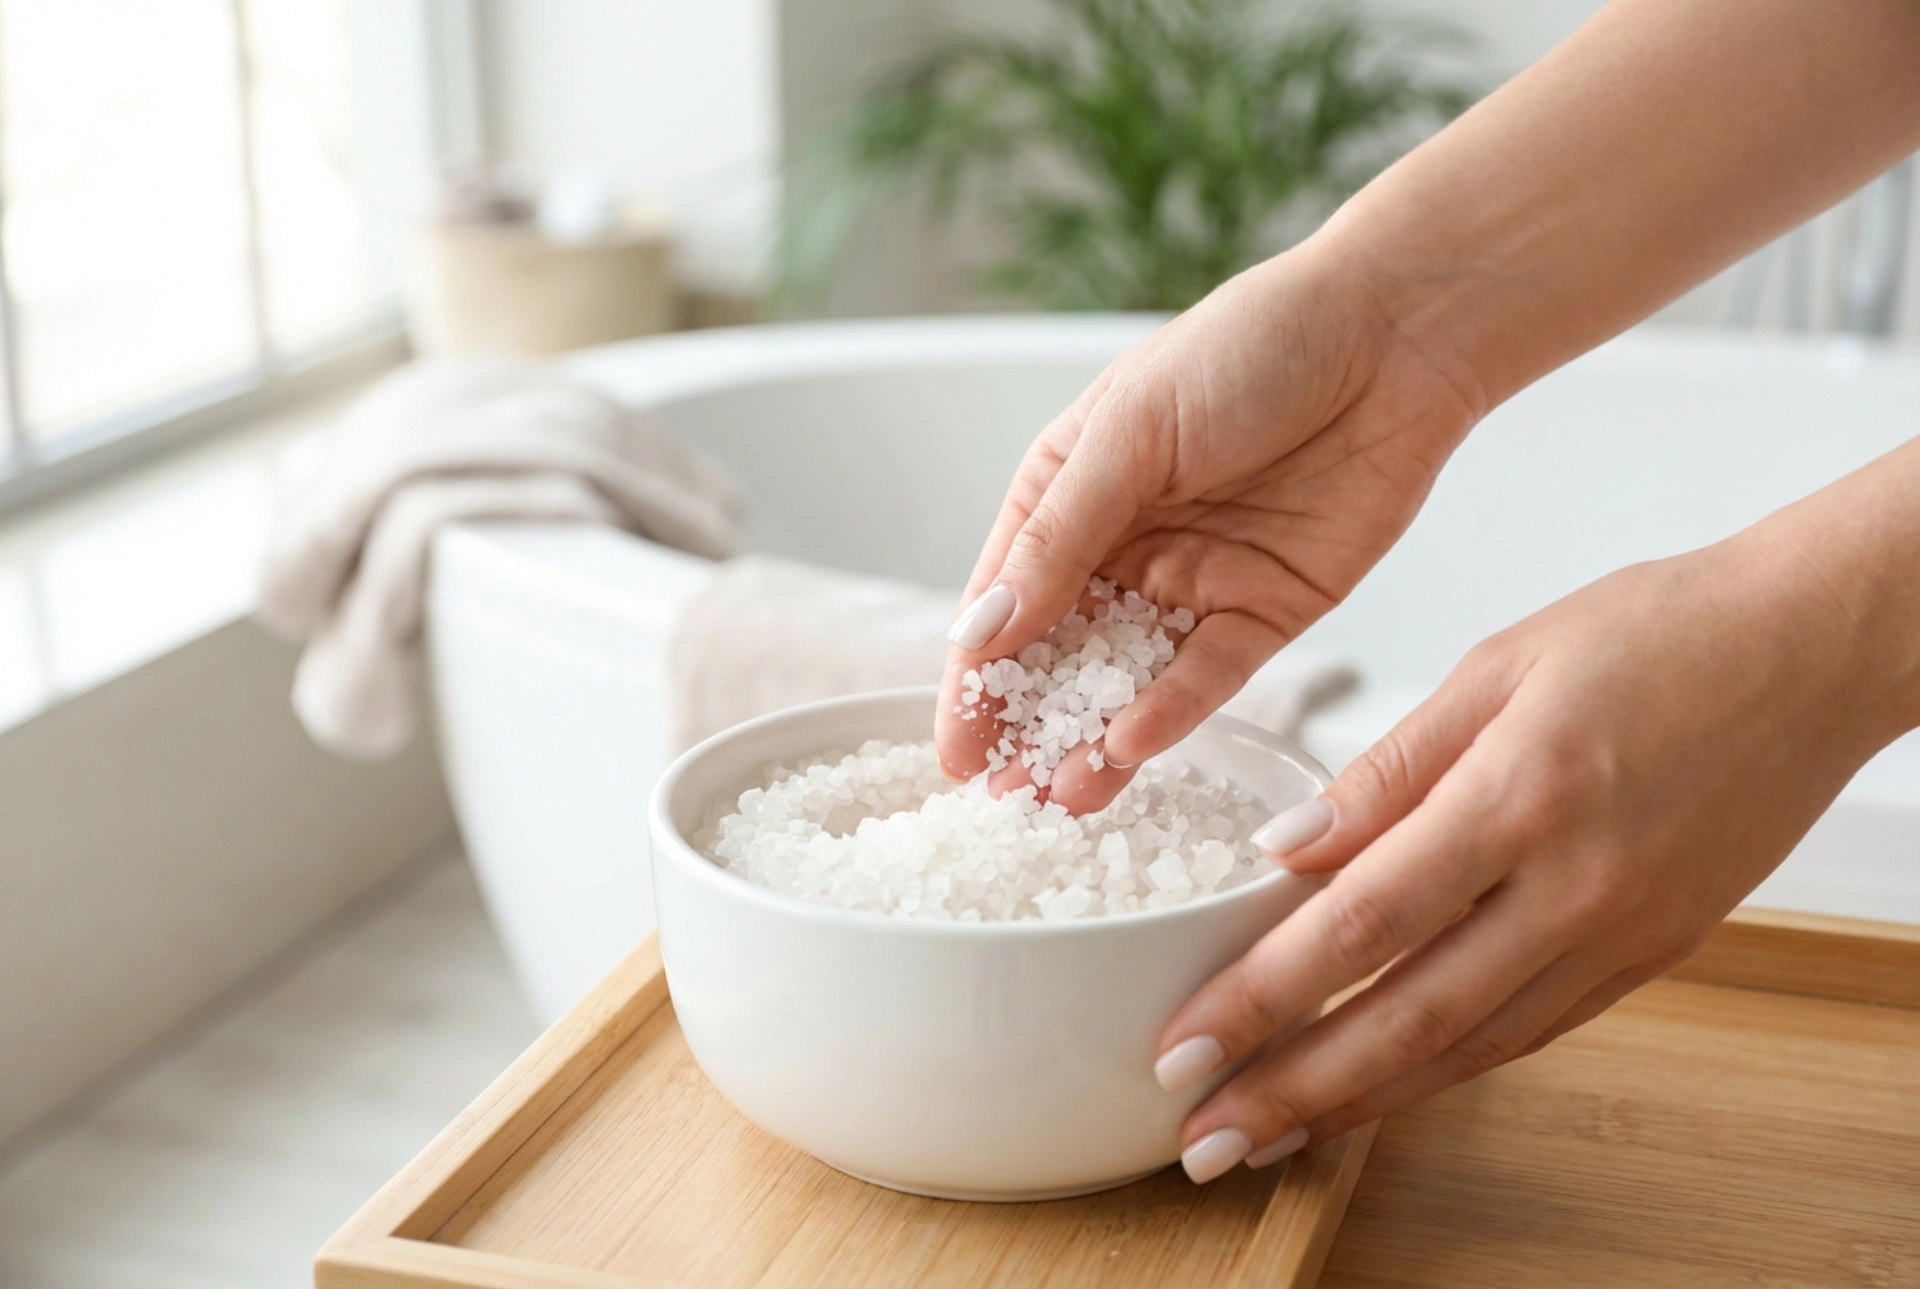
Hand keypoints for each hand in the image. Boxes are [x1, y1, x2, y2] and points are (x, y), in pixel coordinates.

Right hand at [936, 246, 1484, 810]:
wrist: (1395, 335)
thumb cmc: (1252, 347)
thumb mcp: (1131, 432)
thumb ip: (1060, 536)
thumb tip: (983, 627)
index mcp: (1069, 492)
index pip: (1004, 599)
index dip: (973, 677)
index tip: (955, 749)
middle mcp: (1122, 547)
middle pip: (1060, 656)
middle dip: (1029, 726)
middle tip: (1004, 797)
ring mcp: (1192, 585)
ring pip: (1128, 682)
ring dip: (1094, 737)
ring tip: (1061, 794)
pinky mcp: (1264, 614)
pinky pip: (1208, 677)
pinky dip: (1170, 712)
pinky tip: (1132, 744)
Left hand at [1155, 520, 1915, 1181]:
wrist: (1812, 651)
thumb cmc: (1656, 633)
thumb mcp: (1497, 665)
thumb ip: (1388, 769)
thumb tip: (1287, 848)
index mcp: (1519, 796)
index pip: (1360, 921)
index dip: (1262, 996)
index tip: (1185, 1041)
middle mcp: (1572, 885)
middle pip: (1408, 1016)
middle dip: (1293, 1088)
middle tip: (1205, 1136)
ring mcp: (1620, 933)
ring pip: (1470, 1047)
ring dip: (1361, 1104)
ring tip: (1273, 1135)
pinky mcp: (1651, 955)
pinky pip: (1531, 1033)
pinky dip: (1447, 1072)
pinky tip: (1382, 1091)